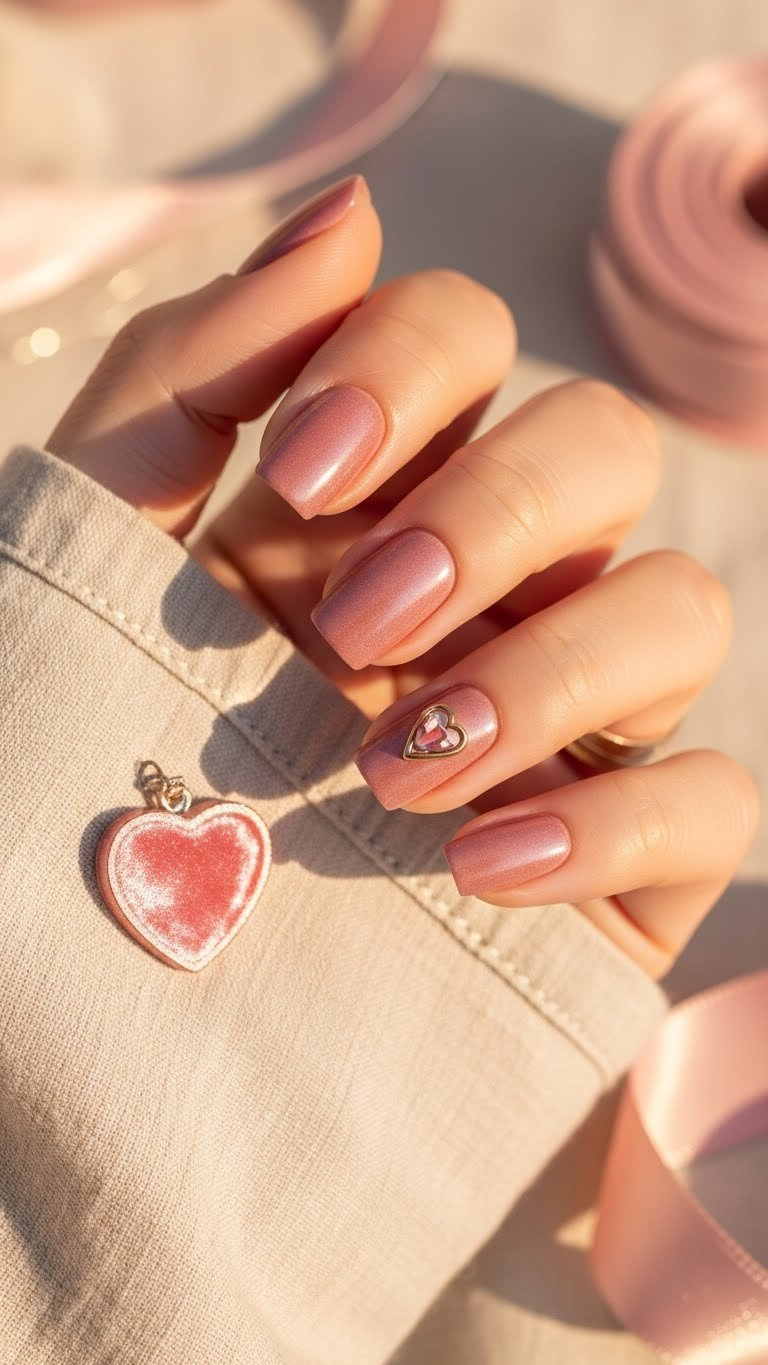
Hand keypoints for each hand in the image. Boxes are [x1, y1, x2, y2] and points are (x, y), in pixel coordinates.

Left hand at [49, 173, 758, 977]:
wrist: (113, 985)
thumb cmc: (103, 747)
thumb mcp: (105, 541)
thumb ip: (198, 367)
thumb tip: (353, 209)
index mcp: (372, 497)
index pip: (468, 337)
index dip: (410, 366)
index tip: (300, 473)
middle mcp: (493, 585)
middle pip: (601, 450)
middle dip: (494, 516)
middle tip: (354, 629)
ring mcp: (571, 718)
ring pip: (683, 610)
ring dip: (553, 669)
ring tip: (396, 770)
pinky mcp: (624, 856)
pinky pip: (711, 800)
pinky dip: (607, 823)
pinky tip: (475, 866)